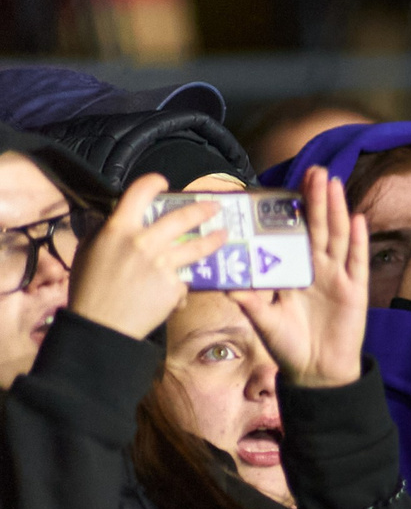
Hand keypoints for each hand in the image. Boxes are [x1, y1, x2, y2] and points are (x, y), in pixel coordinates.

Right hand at [66, 174, 223, 341]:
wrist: (101, 325)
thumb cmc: (89, 288)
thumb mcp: (89, 252)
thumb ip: (106, 233)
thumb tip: (118, 219)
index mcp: (118, 230)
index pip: (138, 193)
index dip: (152, 183)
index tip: (163, 182)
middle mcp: (143, 242)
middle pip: (182, 218)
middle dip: (203, 210)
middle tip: (215, 207)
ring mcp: (162, 264)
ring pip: (197, 247)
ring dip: (215, 239)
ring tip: (224, 235)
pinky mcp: (174, 286)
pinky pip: (184, 280)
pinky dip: (180, 286)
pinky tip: (176, 294)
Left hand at [232, 167, 367, 388]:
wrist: (317, 373)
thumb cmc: (288, 347)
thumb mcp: (262, 321)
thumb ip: (249, 301)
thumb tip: (227, 284)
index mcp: (294, 272)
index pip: (294, 234)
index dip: (294, 211)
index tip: (289, 186)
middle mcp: (317, 270)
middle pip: (319, 227)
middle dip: (317, 199)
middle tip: (315, 170)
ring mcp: (338, 278)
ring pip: (338, 236)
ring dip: (336, 209)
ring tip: (333, 183)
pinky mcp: (355, 290)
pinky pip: (357, 261)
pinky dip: (358, 241)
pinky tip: (357, 219)